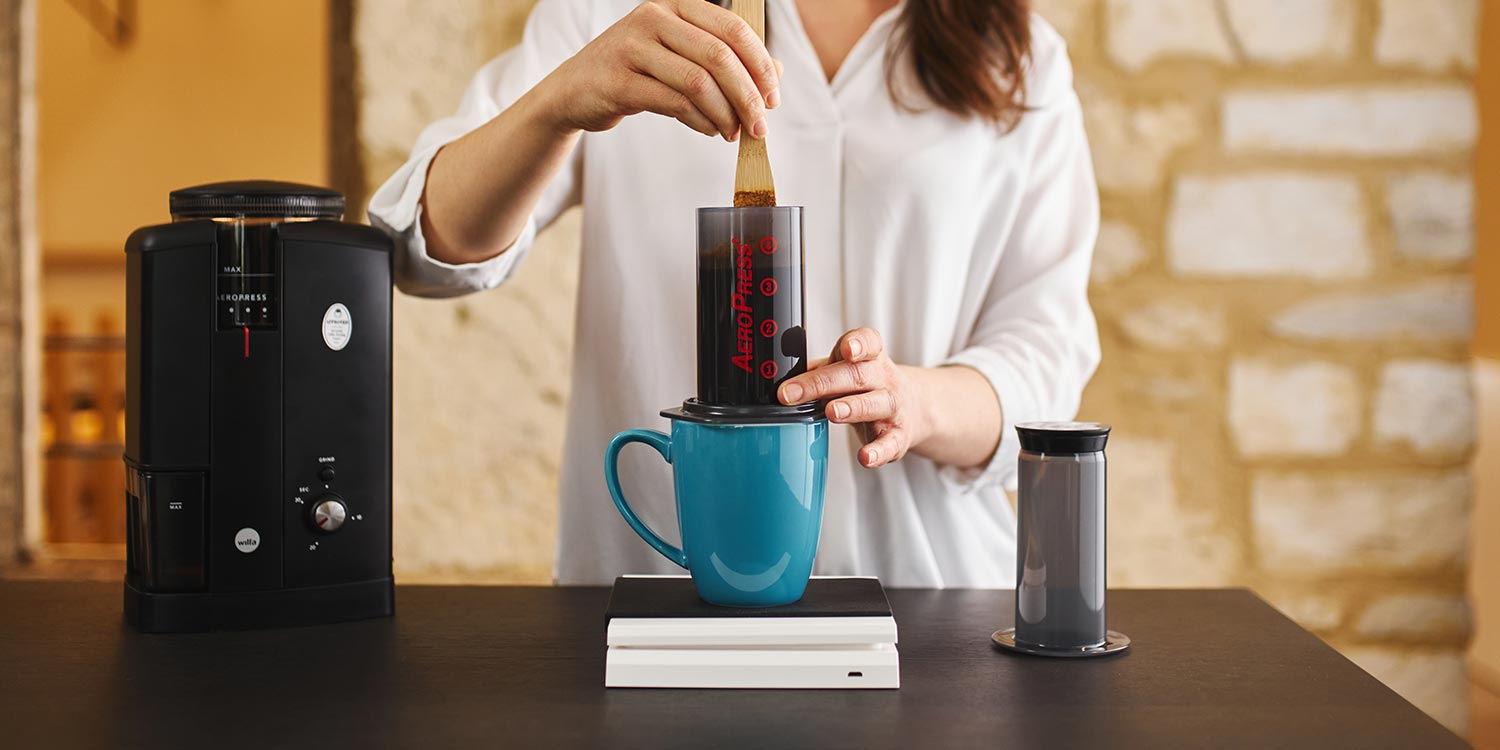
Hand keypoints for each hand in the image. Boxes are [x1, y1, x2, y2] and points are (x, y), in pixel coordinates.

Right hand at [537, 0, 781, 140]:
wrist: (574, 91)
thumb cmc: (636, 72)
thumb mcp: (680, 57)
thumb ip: (726, 60)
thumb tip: (776, 74)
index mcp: (675, 5)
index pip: (733, 29)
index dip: (760, 65)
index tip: (773, 98)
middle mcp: (653, 18)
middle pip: (719, 57)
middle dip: (747, 96)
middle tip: (759, 126)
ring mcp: (632, 47)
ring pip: (698, 83)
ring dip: (724, 115)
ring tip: (732, 133)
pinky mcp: (618, 81)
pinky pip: (673, 103)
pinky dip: (699, 122)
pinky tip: (708, 130)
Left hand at [777, 328, 932, 468]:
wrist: (914, 408)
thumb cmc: (867, 386)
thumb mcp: (844, 370)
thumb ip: (815, 370)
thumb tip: (775, 375)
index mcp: (869, 357)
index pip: (868, 342)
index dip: (858, 344)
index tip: (846, 349)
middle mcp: (884, 378)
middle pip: (857, 376)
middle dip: (823, 383)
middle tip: (792, 393)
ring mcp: (893, 407)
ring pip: (875, 404)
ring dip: (852, 408)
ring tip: (831, 412)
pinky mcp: (899, 436)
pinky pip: (890, 444)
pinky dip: (878, 451)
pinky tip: (864, 457)